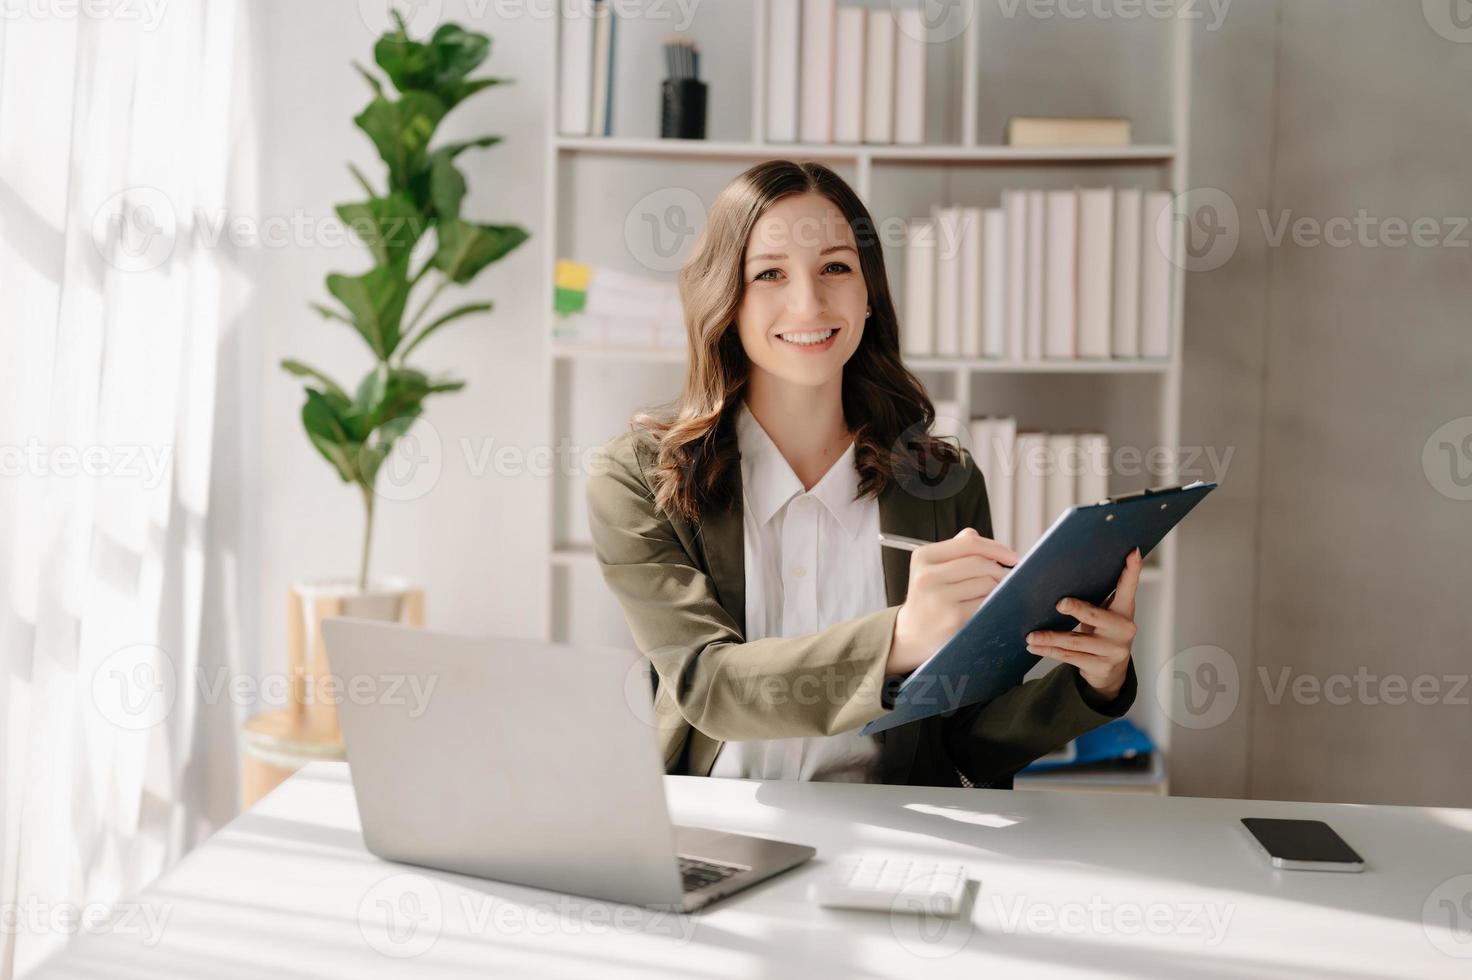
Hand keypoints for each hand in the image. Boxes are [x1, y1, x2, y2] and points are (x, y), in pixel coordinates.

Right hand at [888, 528, 1017, 675]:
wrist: (913, 633)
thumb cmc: (930, 596)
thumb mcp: (934, 567)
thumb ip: (958, 548)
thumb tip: (987, 542)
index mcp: (923, 557)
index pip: (969, 543)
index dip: (997, 548)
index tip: (1013, 557)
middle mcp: (927, 577)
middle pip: (981, 563)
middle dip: (1000, 569)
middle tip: (1007, 577)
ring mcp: (939, 599)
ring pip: (987, 583)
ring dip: (999, 587)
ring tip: (995, 592)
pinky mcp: (953, 620)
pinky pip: (986, 603)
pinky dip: (994, 603)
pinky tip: (990, 606)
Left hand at [1025, 548, 1142, 703]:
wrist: (1111, 672)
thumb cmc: (1102, 633)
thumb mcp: (1105, 615)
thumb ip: (1096, 599)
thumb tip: (1060, 576)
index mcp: (1125, 611)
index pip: (1128, 587)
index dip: (1132, 569)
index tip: (1132, 551)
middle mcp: (1124, 630)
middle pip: (1096, 615)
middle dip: (1077, 610)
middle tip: (1059, 603)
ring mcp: (1113, 650)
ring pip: (1076, 641)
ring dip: (1050, 637)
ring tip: (1030, 635)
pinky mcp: (1101, 667)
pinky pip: (1069, 657)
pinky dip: (1049, 651)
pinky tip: (1034, 647)